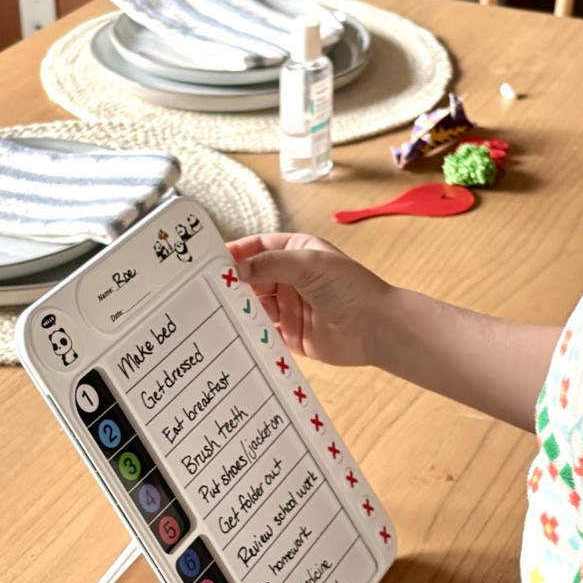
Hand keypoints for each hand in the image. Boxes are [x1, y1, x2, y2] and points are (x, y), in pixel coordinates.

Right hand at [226, 232, 394, 364]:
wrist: (376, 328)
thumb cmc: (350, 287)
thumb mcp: (308, 264)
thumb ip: (271, 264)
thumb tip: (237, 269)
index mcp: (297, 252)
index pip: (258, 248)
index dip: (236, 253)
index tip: (211, 261)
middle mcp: (291, 278)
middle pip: (252, 278)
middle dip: (233, 284)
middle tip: (206, 290)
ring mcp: (291, 306)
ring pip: (255, 306)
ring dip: (239, 308)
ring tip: (215, 311)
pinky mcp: (292, 334)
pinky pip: (264, 332)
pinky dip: (250, 332)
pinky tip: (235, 332)